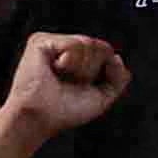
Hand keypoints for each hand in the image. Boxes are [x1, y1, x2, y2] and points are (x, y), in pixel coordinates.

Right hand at [0, 29, 127, 152]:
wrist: (40, 117)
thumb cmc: (65, 111)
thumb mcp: (102, 97)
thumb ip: (117, 78)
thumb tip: (116, 56)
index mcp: (77, 58)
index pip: (106, 52)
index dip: (103, 72)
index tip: (84, 86)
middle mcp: (64, 47)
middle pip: (100, 47)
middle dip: (91, 71)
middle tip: (69, 83)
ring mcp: (52, 42)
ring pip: (88, 44)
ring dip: (80, 69)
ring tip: (60, 77)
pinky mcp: (40, 41)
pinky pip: (73, 44)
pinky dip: (69, 62)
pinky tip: (54, 69)